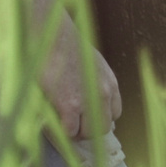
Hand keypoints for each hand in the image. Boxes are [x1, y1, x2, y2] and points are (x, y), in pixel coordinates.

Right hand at [40, 12, 121, 140]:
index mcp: (110, 81)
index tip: (85, 116)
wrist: (51, 33)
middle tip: (71, 123)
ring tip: (60, 121)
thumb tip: (90, 105)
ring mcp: (88, 100)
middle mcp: (104, 93)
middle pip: (103, 127)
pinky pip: (69, 130)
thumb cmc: (64, 44)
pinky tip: (51, 118)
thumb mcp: (90, 63)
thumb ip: (95, 83)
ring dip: (74, 131)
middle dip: (87, 129)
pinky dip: (60, 129)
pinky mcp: (70, 105)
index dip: (98, 117)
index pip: (114, 114)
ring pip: (87, 133)